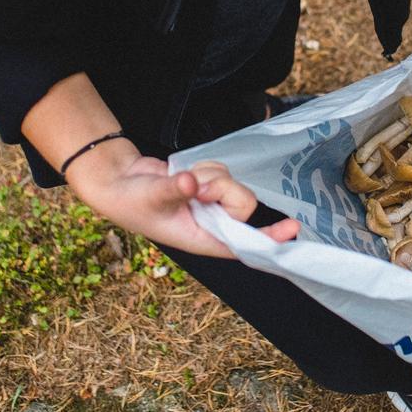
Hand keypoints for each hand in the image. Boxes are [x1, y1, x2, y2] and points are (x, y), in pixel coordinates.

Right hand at [66, 148, 299, 257]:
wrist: (119, 182)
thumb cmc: (131, 200)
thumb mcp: (151, 195)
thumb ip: (173, 189)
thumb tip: (192, 183)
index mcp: (203, 238)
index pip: (243, 243)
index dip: (269, 238)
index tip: (292, 229)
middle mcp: (212, 224)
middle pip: (243, 204)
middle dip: (224, 189)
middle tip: (199, 187)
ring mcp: (212, 204)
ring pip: (234, 184)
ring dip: (212, 176)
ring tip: (186, 182)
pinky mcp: (209, 186)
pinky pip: (224, 172)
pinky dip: (207, 168)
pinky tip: (188, 174)